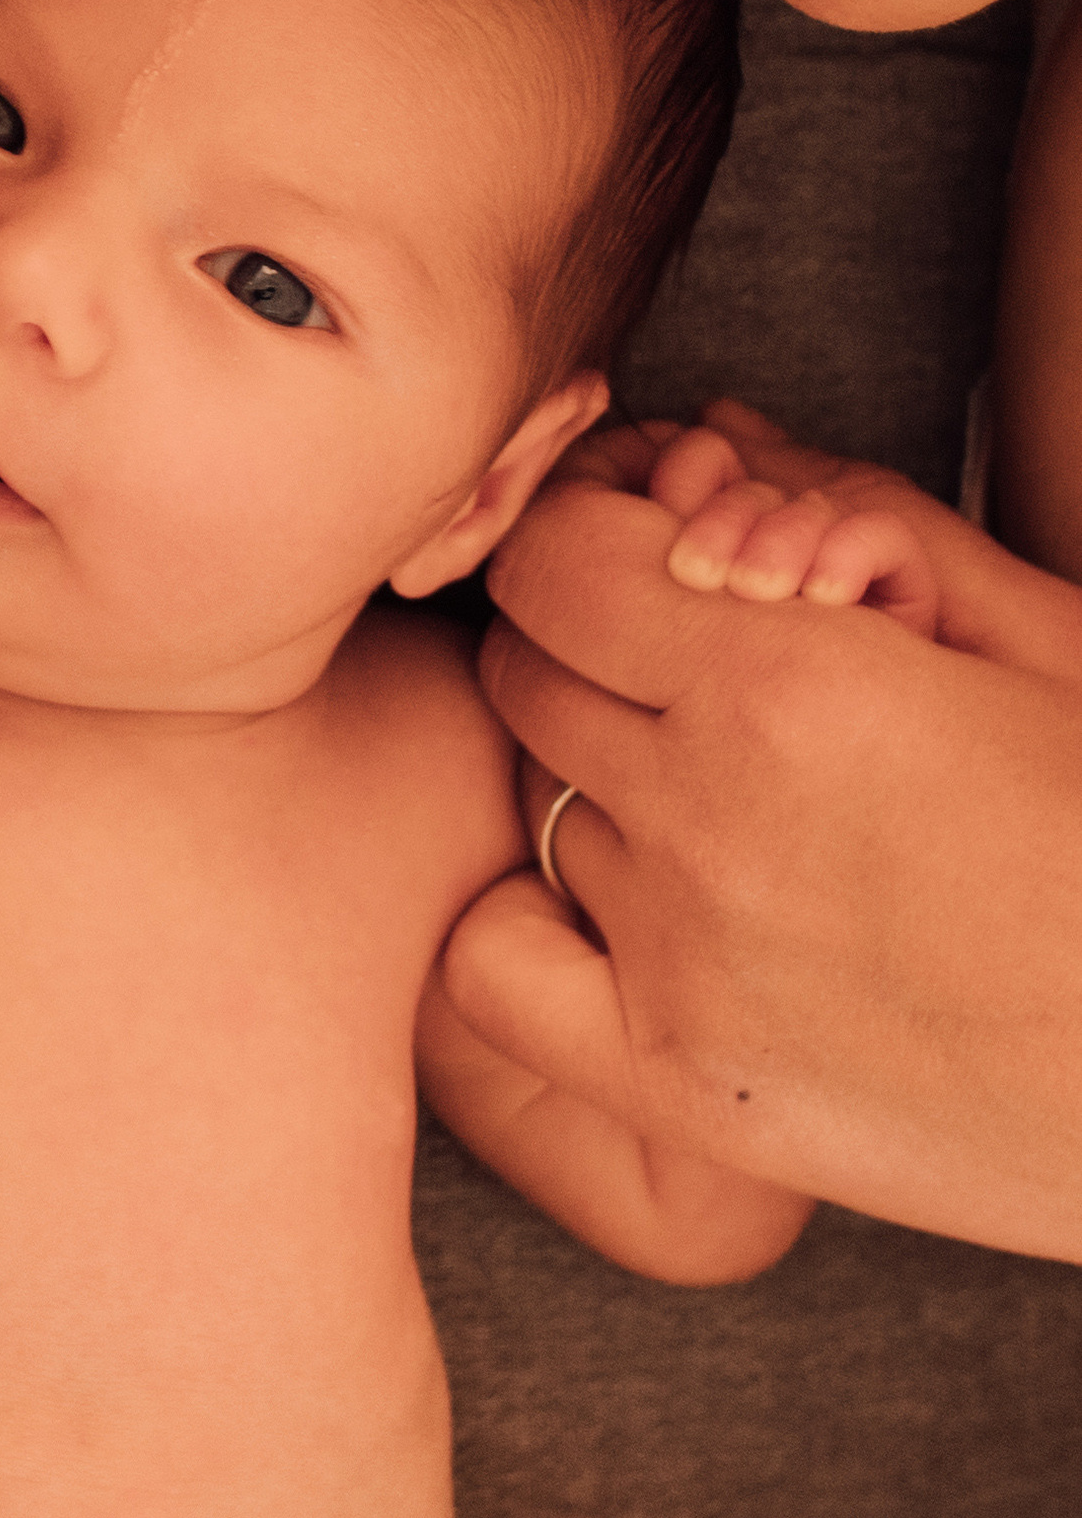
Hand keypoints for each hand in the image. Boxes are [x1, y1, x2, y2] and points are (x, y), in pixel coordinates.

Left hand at [449, 401, 1081, 1259]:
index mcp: (794, 684)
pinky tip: (614, 910)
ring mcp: (682, 956)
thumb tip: (713, 435)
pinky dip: (525, 921)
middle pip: (526, 669)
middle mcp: (709, 815)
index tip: (641, 552)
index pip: (552, 556)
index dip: (586, 532)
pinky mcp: (681, 1082)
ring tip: (729, 807)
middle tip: (684, 672)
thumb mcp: (1040, 641)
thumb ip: (863, 521)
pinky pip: (490, 964)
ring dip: (600, 783)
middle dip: (587, 644)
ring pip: (541, 804)